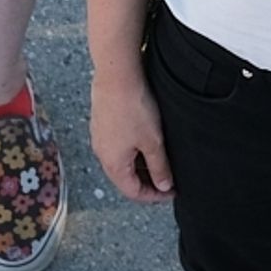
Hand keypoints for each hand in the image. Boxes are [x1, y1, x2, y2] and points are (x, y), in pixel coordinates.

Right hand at [90, 71, 173, 204]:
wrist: (116, 74)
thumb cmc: (133, 106)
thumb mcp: (153, 141)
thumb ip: (159, 167)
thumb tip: (164, 185)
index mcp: (113, 165)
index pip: (133, 192)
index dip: (154, 196)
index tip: (170, 192)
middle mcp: (102, 154)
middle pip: (125, 178)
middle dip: (147, 181)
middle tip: (167, 177)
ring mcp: (100, 137)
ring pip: (122, 160)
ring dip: (140, 164)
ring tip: (159, 158)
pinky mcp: (102, 122)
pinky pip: (118, 144)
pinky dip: (133, 149)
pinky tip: (145, 138)